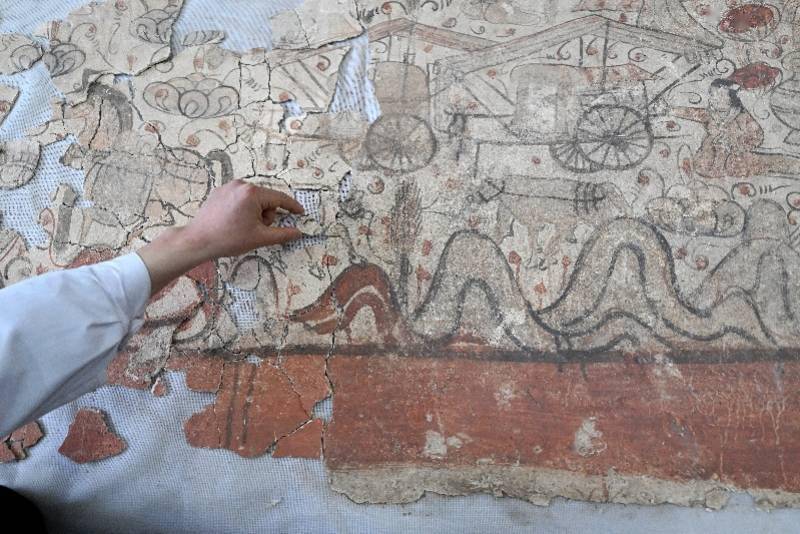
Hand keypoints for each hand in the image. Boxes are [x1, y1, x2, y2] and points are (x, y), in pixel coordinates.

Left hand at [137, 181, 304, 294]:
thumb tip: (297, 232)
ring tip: (241, 228)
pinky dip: (242, 210)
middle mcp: (241, 185)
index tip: (300, 212)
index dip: (292, 207)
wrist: (198, 241)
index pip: (279, 198)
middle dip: (265, 215)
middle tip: (254, 230)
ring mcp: (228, 187)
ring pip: (253, 200)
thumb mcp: (260, 238)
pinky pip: (240, 199)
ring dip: (254, 213)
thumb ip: (282, 234)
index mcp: (252, 193)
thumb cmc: (229, 239)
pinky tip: (233, 222)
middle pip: (265, 199)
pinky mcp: (219, 192)